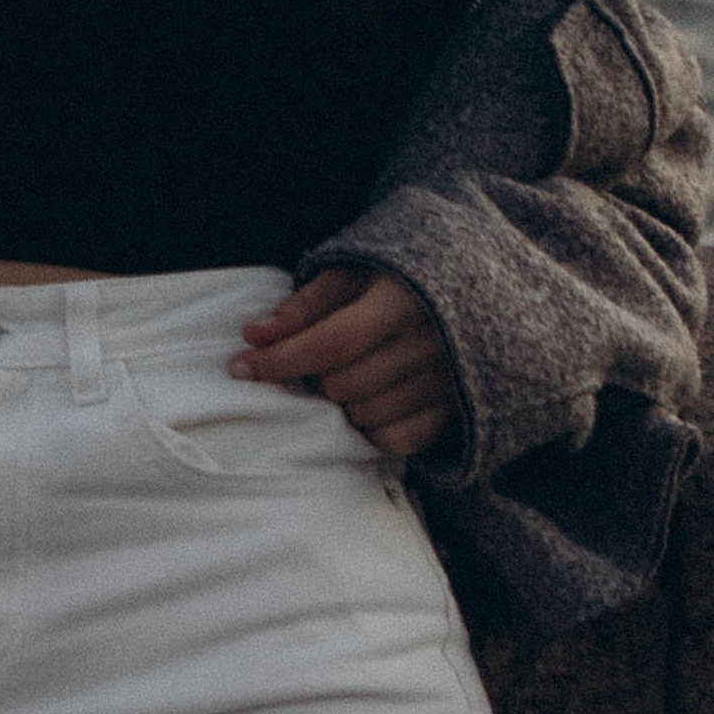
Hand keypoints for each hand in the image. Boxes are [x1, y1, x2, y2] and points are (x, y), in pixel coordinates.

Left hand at [229, 267, 456, 458]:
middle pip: (341, 384)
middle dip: (312, 377)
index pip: (329, 342)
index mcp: (402, 300)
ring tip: (345, 374)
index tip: (238, 366)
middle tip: (311, 360)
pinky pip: (397, 440)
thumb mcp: (352, 272)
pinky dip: (373, 430)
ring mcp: (448, 383)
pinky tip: (369, 402)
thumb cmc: (398, 277)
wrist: (474, 288)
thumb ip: (303, 305)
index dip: (279, 359)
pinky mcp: (457, 412)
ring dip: (341, 403)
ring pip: (364, 416)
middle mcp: (430, 344)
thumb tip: (252, 335)